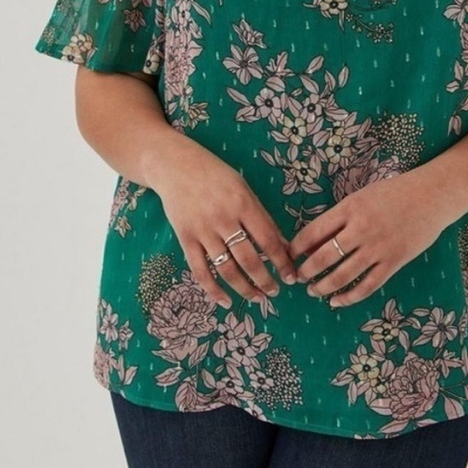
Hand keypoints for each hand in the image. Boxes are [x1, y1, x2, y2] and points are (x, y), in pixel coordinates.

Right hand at [156, 142, 297, 309]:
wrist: (175, 166)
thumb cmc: (215, 175)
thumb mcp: (243, 188)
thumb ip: (261, 216)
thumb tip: (282, 244)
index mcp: (243, 203)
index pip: (268, 240)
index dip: (282, 262)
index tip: (291, 277)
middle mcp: (224, 219)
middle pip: (249, 259)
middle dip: (265, 280)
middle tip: (275, 292)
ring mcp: (203, 231)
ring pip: (227, 269)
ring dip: (244, 288)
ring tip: (257, 297)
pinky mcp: (185, 239)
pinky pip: (200, 271)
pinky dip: (213, 290)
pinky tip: (226, 301)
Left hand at [287, 170, 449, 307]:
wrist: (431, 196)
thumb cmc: (394, 193)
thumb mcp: (362, 197)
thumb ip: (341, 217)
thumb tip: (315, 240)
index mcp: (350, 208)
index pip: (314, 231)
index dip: (298, 246)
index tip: (289, 255)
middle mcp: (361, 229)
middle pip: (325, 256)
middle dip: (307, 270)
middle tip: (298, 278)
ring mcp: (378, 248)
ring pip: (343, 275)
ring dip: (324, 286)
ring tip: (313, 291)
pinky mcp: (393, 262)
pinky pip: (367, 285)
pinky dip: (349, 297)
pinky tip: (337, 301)